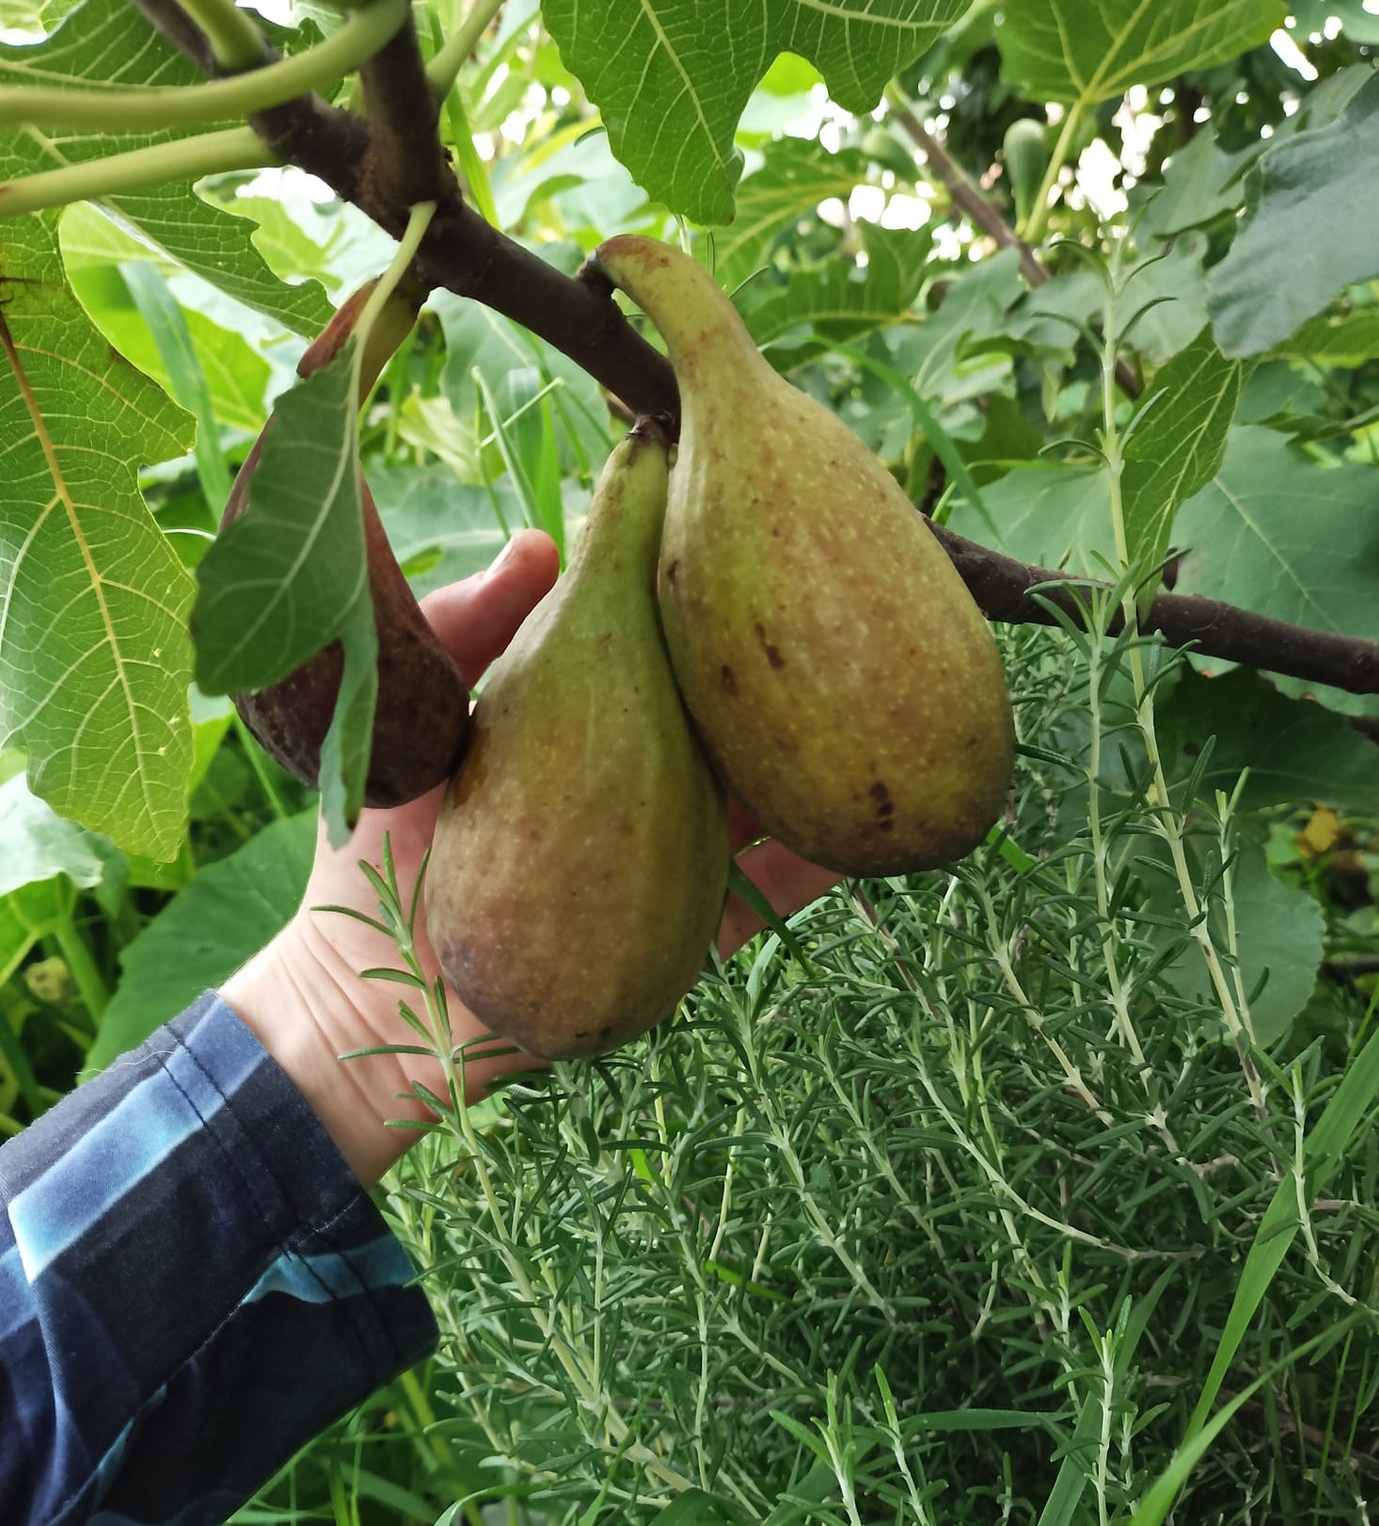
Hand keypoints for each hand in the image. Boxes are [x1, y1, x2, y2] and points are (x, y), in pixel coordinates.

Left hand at [221, 532, 838, 1184]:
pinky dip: (809, 868)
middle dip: (773, 664)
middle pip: (721, 717)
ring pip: (762, 799)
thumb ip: (464, 629)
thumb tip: (544, 543)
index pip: (654, 648)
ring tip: (873, 698)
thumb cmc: (372, 856)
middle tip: (831, 596)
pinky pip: (760, 902)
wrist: (359, 1002)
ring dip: (812, 756)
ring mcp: (669, 865)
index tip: (739, 522)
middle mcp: (638, 790)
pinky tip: (854, 828)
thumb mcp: (409, 722)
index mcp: (583, 728)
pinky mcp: (680, 943)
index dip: (694, 594)